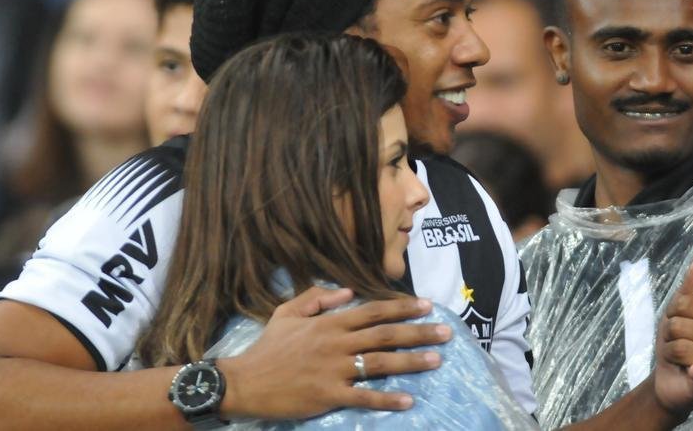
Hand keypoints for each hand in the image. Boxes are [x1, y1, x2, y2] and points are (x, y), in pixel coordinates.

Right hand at [219, 287, 451, 419]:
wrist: (246, 381)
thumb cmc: (268, 348)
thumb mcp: (287, 313)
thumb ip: (317, 297)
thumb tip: (348, 291)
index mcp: (329, 323)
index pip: (373, 311)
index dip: (401, 307)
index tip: (426, 305)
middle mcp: (337, 343)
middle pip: (385, 335)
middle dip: (418, 332)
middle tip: (446, 331)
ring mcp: (334, 370)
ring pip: (380, 363)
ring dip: (411, 361)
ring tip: (436, 360)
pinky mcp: (328, 395)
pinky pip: (363, 396)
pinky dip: (386, 398)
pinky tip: (407, 400)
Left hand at [651, 242, 692, 419]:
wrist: (669, 380)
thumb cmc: (677, 341)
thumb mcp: (680, 306)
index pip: (683, 303)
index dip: (671, 316)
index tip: (678, 327)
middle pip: (679, 324)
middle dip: (669, 335)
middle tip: (677, 345)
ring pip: (679, 344)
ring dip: (670, 352)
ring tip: (679, 359)